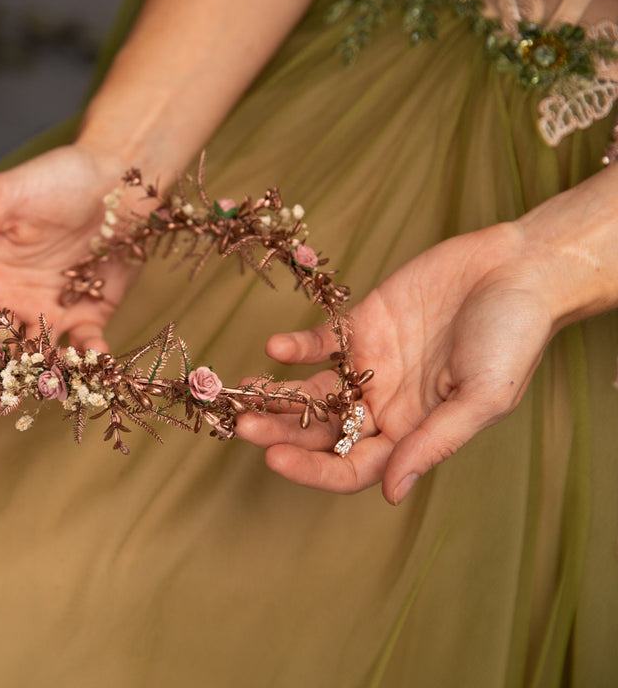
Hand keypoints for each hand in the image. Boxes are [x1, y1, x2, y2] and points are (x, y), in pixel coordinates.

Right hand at [0, 145, 137, 386]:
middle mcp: (11, 297)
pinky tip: (91, 368)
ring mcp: (50, 309)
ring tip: (39, 395)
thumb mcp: (5, 199)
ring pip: (34, 357)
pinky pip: (84, 348)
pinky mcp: (90, 313)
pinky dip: (87, 363)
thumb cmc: (58, 178)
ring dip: (35, 379)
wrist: (122, 175)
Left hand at [235, 221, 555, 503]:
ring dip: (277, 394)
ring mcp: (369, 365)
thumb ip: (434, 443)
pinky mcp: (360, 324)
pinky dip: (296, 346)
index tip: (276, 460)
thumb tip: (391, 493)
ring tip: (243, 392)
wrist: (518, 269)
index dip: (313, 469)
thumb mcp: (483, 397)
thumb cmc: (514, 338)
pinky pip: (319, 342)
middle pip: (321, 431)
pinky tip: (276, 347)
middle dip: (281, 432)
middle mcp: (384, 405)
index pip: (353, 466)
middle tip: (243, 426)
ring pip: (312, 390)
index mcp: (412, 433)